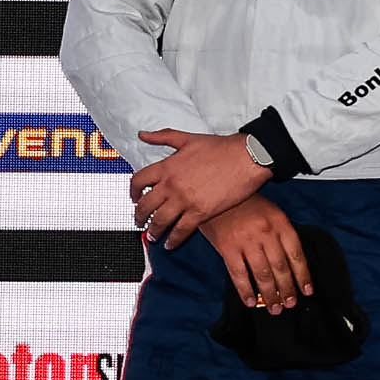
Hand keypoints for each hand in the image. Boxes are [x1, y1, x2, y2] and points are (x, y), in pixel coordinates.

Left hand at [129, 127, 270, 243]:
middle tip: (140, 221)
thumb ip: (162, 137)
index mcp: (167, 166)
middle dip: (139, 216)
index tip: (134, 198)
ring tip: (153, 236)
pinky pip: (181, 231)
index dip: (132, 192)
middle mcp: (171, 185)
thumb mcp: (188, 138)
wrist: (247, 157)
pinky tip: (170, 244)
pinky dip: (173, 240)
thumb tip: (143, 134)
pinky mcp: (201, 213)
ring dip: (153, 231)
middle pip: (145, 205)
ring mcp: (185, 200)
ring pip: (160, 221)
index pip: (138, 181)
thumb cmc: (222, 147)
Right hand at [202, 197, 310, 311]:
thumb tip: (291, 263)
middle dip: (288, 290)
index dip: (303, 276)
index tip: (307, 291)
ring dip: (270, 294)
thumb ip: (281, 234)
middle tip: (290, 304)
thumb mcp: (271, 212)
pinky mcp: (227, 248)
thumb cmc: (246, 203)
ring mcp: (246, 241)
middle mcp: (266, 233)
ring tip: (275, 308)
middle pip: (281, 268)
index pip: (297, 255)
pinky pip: (238, 274)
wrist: (215, 190)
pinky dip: (246, 290)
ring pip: (262, 274)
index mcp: (280, 223)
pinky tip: (251, 302)